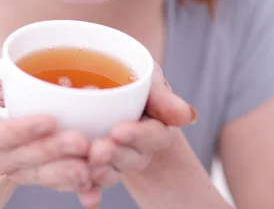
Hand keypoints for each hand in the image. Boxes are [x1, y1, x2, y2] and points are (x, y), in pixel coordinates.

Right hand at [0, 63, 99, 200]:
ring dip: (69, 174)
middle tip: (81, 142)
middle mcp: (0, 155)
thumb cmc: (0, 78)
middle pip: (25, 159)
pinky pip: (62, 183)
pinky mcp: (48, 170)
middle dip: (52, 153)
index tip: (49, 119)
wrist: (24, 87)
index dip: (22, 131)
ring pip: (45, 175)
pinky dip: (81, 188)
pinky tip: (97, 189)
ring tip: (94, 167)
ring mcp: (25, 165)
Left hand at [77, 64, 195, 206]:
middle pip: (132, 157)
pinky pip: (93, 182)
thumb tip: (187, 116)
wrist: (107, 87)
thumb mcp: (147, 78)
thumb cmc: (131, 77)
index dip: (137, 135)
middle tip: (98, 150)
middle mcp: (139, 148)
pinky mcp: (96, 166)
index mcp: (157, 126)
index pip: (153, 133)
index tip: (118, 132)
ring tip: (89, 168)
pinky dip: (90, 191)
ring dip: (102, 173)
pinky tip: (85, 197)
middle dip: (116, 155)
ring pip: (112, 171)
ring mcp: (118, 159)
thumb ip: (161, 94)